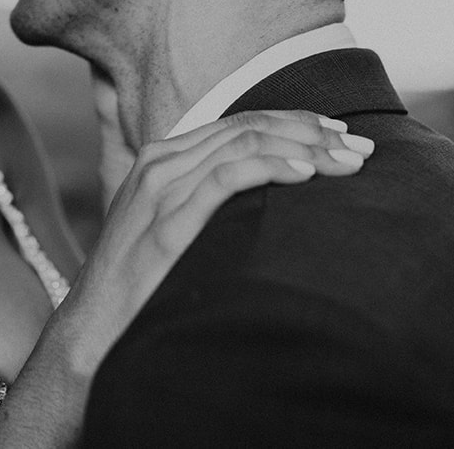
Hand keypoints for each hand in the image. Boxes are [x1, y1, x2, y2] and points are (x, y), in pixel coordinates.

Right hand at [60, 110, 372, 374]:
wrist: (92, 331)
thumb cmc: (139, 287)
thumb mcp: (171, 229)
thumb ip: (207, 200)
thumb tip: (270, 194)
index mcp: (162, 158)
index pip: (240, 123)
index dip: (296, 122)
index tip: (341, 134)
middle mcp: (161, 163)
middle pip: (249, 126)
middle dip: (313, 131)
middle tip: (361, 147)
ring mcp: (162, 190)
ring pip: (244, 143)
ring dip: (305, 147)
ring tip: (347, 161)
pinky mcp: (168, 223)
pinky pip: (227, 179)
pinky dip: (271, 168)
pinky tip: (307, 175)